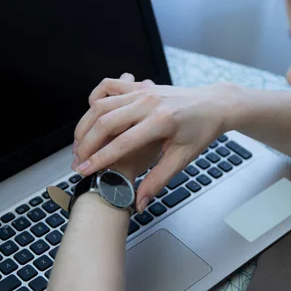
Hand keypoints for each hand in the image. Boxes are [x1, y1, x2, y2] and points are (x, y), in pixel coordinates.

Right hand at [72, 73, 235, 207]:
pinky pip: (109, 87)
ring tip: (78, 146)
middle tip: (77, 162)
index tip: (84, 171)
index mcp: (162, 121)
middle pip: (105, 121)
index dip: (100, 159)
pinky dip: (95, 100)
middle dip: (86, 143)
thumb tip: (139, 203)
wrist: (214, 104)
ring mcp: (142, 91)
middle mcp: (149, 102)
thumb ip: (158, 180)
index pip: (122, 143)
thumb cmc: (201, 131)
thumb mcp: (182, 159)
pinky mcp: (139, 86)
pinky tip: (91, 117)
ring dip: (85, 125)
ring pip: (102, 104)